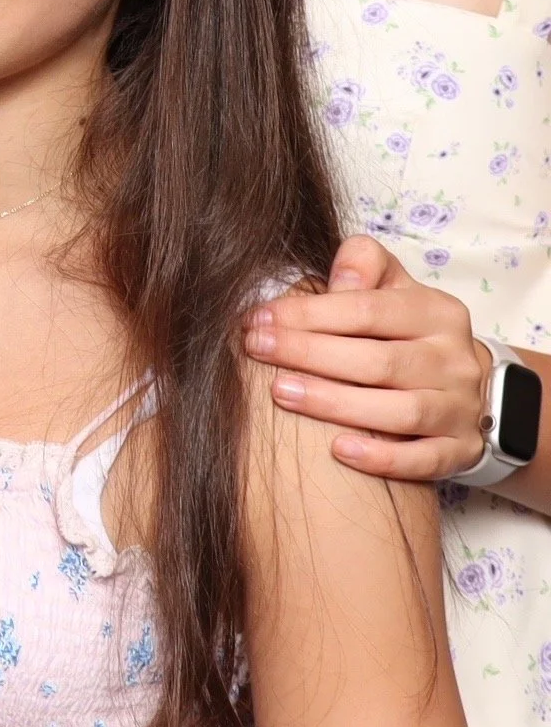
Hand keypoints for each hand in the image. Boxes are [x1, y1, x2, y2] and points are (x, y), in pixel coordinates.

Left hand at [243, 235, 489, 479]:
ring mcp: (460, 408)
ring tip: (282, 393)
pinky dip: (383, 457)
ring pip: (401, 411)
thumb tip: (338, 276)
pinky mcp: (460, 450)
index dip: (308, 313)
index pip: (367, 310)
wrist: (468, 387)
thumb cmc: (406, 332)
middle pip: (378, 360)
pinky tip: (339, 451)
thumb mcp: (393, 288)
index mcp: (436, 312)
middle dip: (309, 354)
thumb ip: (363, 267)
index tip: (258, 319)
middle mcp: (453, 360)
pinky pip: (425, 459)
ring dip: (336, 403)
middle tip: (257, 350)